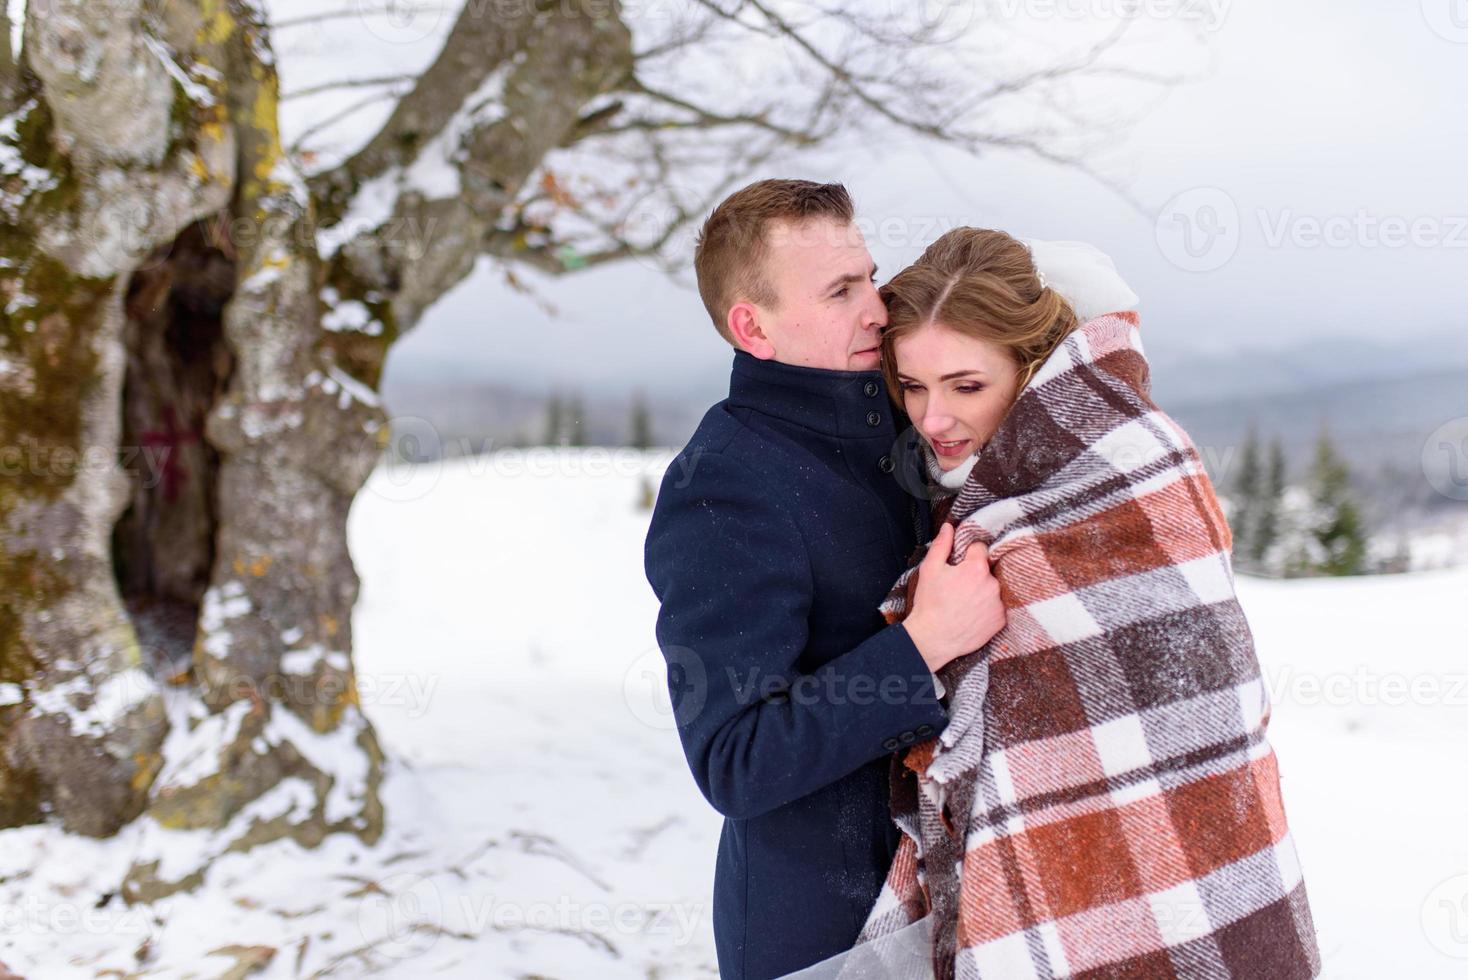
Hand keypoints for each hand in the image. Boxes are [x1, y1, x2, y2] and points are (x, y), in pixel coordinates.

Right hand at [903, 523, 1005, 671]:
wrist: (933, 638)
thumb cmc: (929, 603)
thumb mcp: (930, 569)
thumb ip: (942, 545)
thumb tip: (949, 526)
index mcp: (976, 568)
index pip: (980, 548)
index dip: (968, 555)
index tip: (960, 564)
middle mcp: (992, 584)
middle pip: (988, 569)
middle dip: (976, 574)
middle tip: (960, 586)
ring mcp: (998, 603)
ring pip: (994, 588)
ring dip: (984, 591)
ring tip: (966, 602)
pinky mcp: (1000, 620)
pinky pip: (998, 607)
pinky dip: (988, 608)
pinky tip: (973, 613)